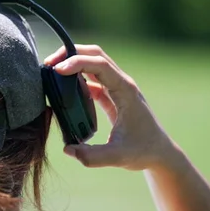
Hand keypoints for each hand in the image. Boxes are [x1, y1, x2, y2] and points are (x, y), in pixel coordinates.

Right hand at [44, 44, 174, 170]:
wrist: (159, 153)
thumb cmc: (143, 152)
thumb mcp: (117, 157)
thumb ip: (91, 156)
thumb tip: (68, 149)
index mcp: (126, 91)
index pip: (100, 65)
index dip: (77, 63)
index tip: (57, 70)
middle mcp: (122, 84)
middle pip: (96, 54)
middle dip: (71, 53)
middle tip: (49, 63)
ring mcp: (117, 88)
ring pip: (93, 62)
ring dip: (73, 62)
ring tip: (52, 72)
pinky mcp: (112, 96)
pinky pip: (92, 79)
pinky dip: (76, 77)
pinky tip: (63, 89)